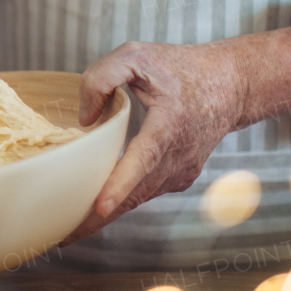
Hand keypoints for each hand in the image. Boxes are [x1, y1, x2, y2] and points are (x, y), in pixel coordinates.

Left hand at [62, 22, 290, 244]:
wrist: (230, 85)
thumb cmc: (181, 68)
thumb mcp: (137, 56)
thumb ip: (103, 77)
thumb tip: (85, 118)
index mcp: (170, 124)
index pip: (143, 160)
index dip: (120, 185)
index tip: (101, 206)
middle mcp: (178, 155)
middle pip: (134, 193)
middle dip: (97, 216)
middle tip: (60, 234)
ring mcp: (181, 172)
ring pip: (138, 198)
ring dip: (105, 215)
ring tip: (67, 229)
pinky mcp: (179, 178)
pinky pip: (145, 193)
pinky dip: (121, 201)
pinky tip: (93, 208)